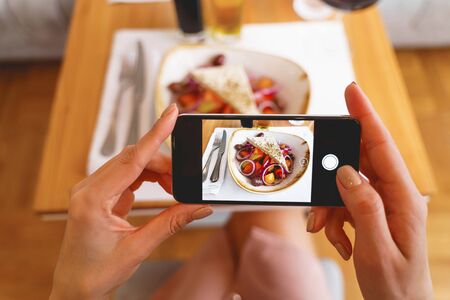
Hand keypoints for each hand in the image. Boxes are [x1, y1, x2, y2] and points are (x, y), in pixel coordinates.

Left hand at [50, 104, 212, 299]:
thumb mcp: (138, 248)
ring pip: (132, 164)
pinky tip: (162, 189)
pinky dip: (148, 179)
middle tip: (188, 180)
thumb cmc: (97, 273)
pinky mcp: (98, 195)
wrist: (75, 289)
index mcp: (93, 200)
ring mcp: (92, 190)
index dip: (155, 133)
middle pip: (134, 159)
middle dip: (165, 164)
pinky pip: (127, 175)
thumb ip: (172, 222)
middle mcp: (88, 189)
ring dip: (158, 172)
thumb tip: (200, 206)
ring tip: (177, 189)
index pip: (132, 159)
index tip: (172, 113)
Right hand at [308, 83, 432, 298]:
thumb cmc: (397, 285)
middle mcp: (394, 194)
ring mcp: (382, 202)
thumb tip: (347, 172)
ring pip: (344, 185)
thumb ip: (364, 207)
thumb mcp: (378, 250)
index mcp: (404, 198)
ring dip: (328, 207)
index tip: (352, 90)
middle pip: (357, 164)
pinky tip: (338, 240)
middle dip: (331, 181)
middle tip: (318, 210)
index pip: (382, 147)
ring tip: (327, 233)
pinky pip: (343, 202)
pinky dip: (332, 218)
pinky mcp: (370, 211)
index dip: (366, 116)